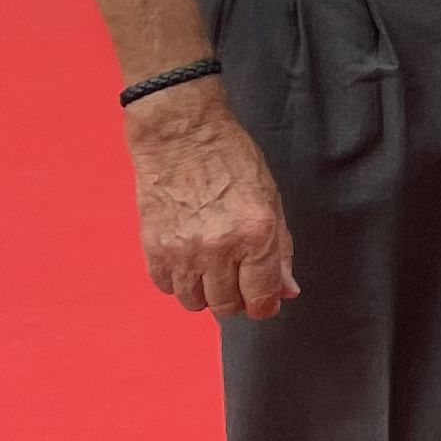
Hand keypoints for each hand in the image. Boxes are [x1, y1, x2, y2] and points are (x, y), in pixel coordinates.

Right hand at [123, 89, 297, 318]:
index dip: (264, 305)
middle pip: (226, 306)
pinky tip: (185, 258)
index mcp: (255, 234)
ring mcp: (183, 250)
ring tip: (209, 267)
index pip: (261, 298)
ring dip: (204, 293)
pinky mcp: (153, 247)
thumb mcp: (271, 199)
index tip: (263, 300)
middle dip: (235, 299)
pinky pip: (165, 286)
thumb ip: (280, 249)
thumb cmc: (231, 158)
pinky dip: (176, 280)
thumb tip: (287, 290)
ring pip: (193, 302)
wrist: (181, 134)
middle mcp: (219, 248)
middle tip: (236, 278)